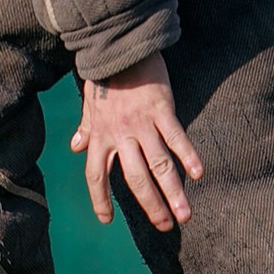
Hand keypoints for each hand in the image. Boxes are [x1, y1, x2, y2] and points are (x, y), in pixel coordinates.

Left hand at [68, 53, 202, 231]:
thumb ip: (86, 128)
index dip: (99, 199)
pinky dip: (187, 156)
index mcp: (100, 135)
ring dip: (172, 192)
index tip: (106, 219)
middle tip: (165, 226)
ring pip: (158, 165)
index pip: (96, 175)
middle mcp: (120, 134)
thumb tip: (76, 146)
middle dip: (150, 205)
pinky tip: (198, 175)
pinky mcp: (162, 110)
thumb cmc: (106, 77)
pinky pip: (176, 138)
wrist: (122, 47)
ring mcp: (142, 124)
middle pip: (134, 178)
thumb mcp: (90, 103)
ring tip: (184, 215)